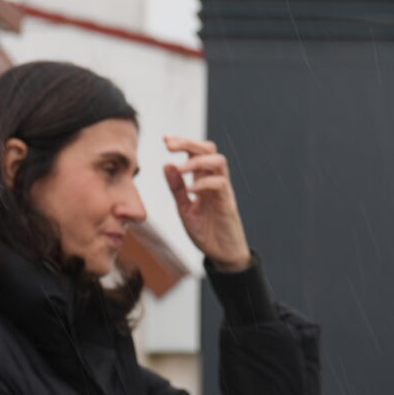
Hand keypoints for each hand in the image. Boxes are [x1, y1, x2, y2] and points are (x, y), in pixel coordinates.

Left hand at [161, 136, 249, 271]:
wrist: (222, 254)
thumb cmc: (206, 231)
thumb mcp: (185, 208)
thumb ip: (177, 188)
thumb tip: (167, 165)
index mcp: (204, 180)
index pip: (196, 152)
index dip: (183, 142)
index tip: (165, 140)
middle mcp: (215, 180)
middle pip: (208, 149)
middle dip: (188, 143)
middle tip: (169, 145)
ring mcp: (223, 191)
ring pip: (218, 161)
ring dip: (196, 161)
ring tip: (179, 169)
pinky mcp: (228, 203)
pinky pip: (220, 184)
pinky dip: (203, 184)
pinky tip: (190, 191)